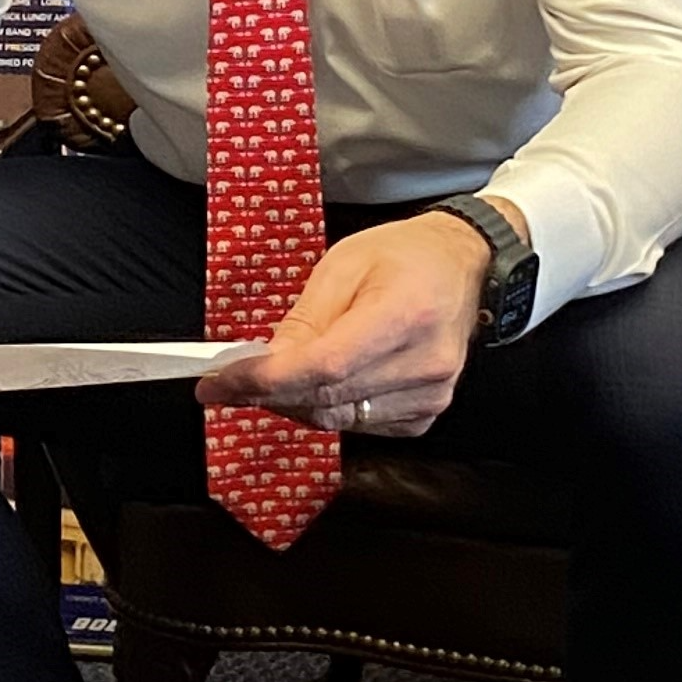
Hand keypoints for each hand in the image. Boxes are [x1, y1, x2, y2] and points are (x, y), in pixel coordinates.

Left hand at [195, 209, 493, 439]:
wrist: (461, 266)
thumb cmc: (402, 256)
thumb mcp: (343, 266)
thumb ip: (304, 320)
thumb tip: (263, 364)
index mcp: (406, 314)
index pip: (326, 366)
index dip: (266, 380)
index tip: (220, 382)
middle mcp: (425, 364)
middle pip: (327, 398)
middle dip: (267, 393)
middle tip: (227, 381)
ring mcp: (431, 396)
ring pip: (338, 419)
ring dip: (293, 403)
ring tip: (270, 378)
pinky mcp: (426, 414)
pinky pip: (359, 425)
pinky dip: (327, 408)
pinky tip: (318, 384)